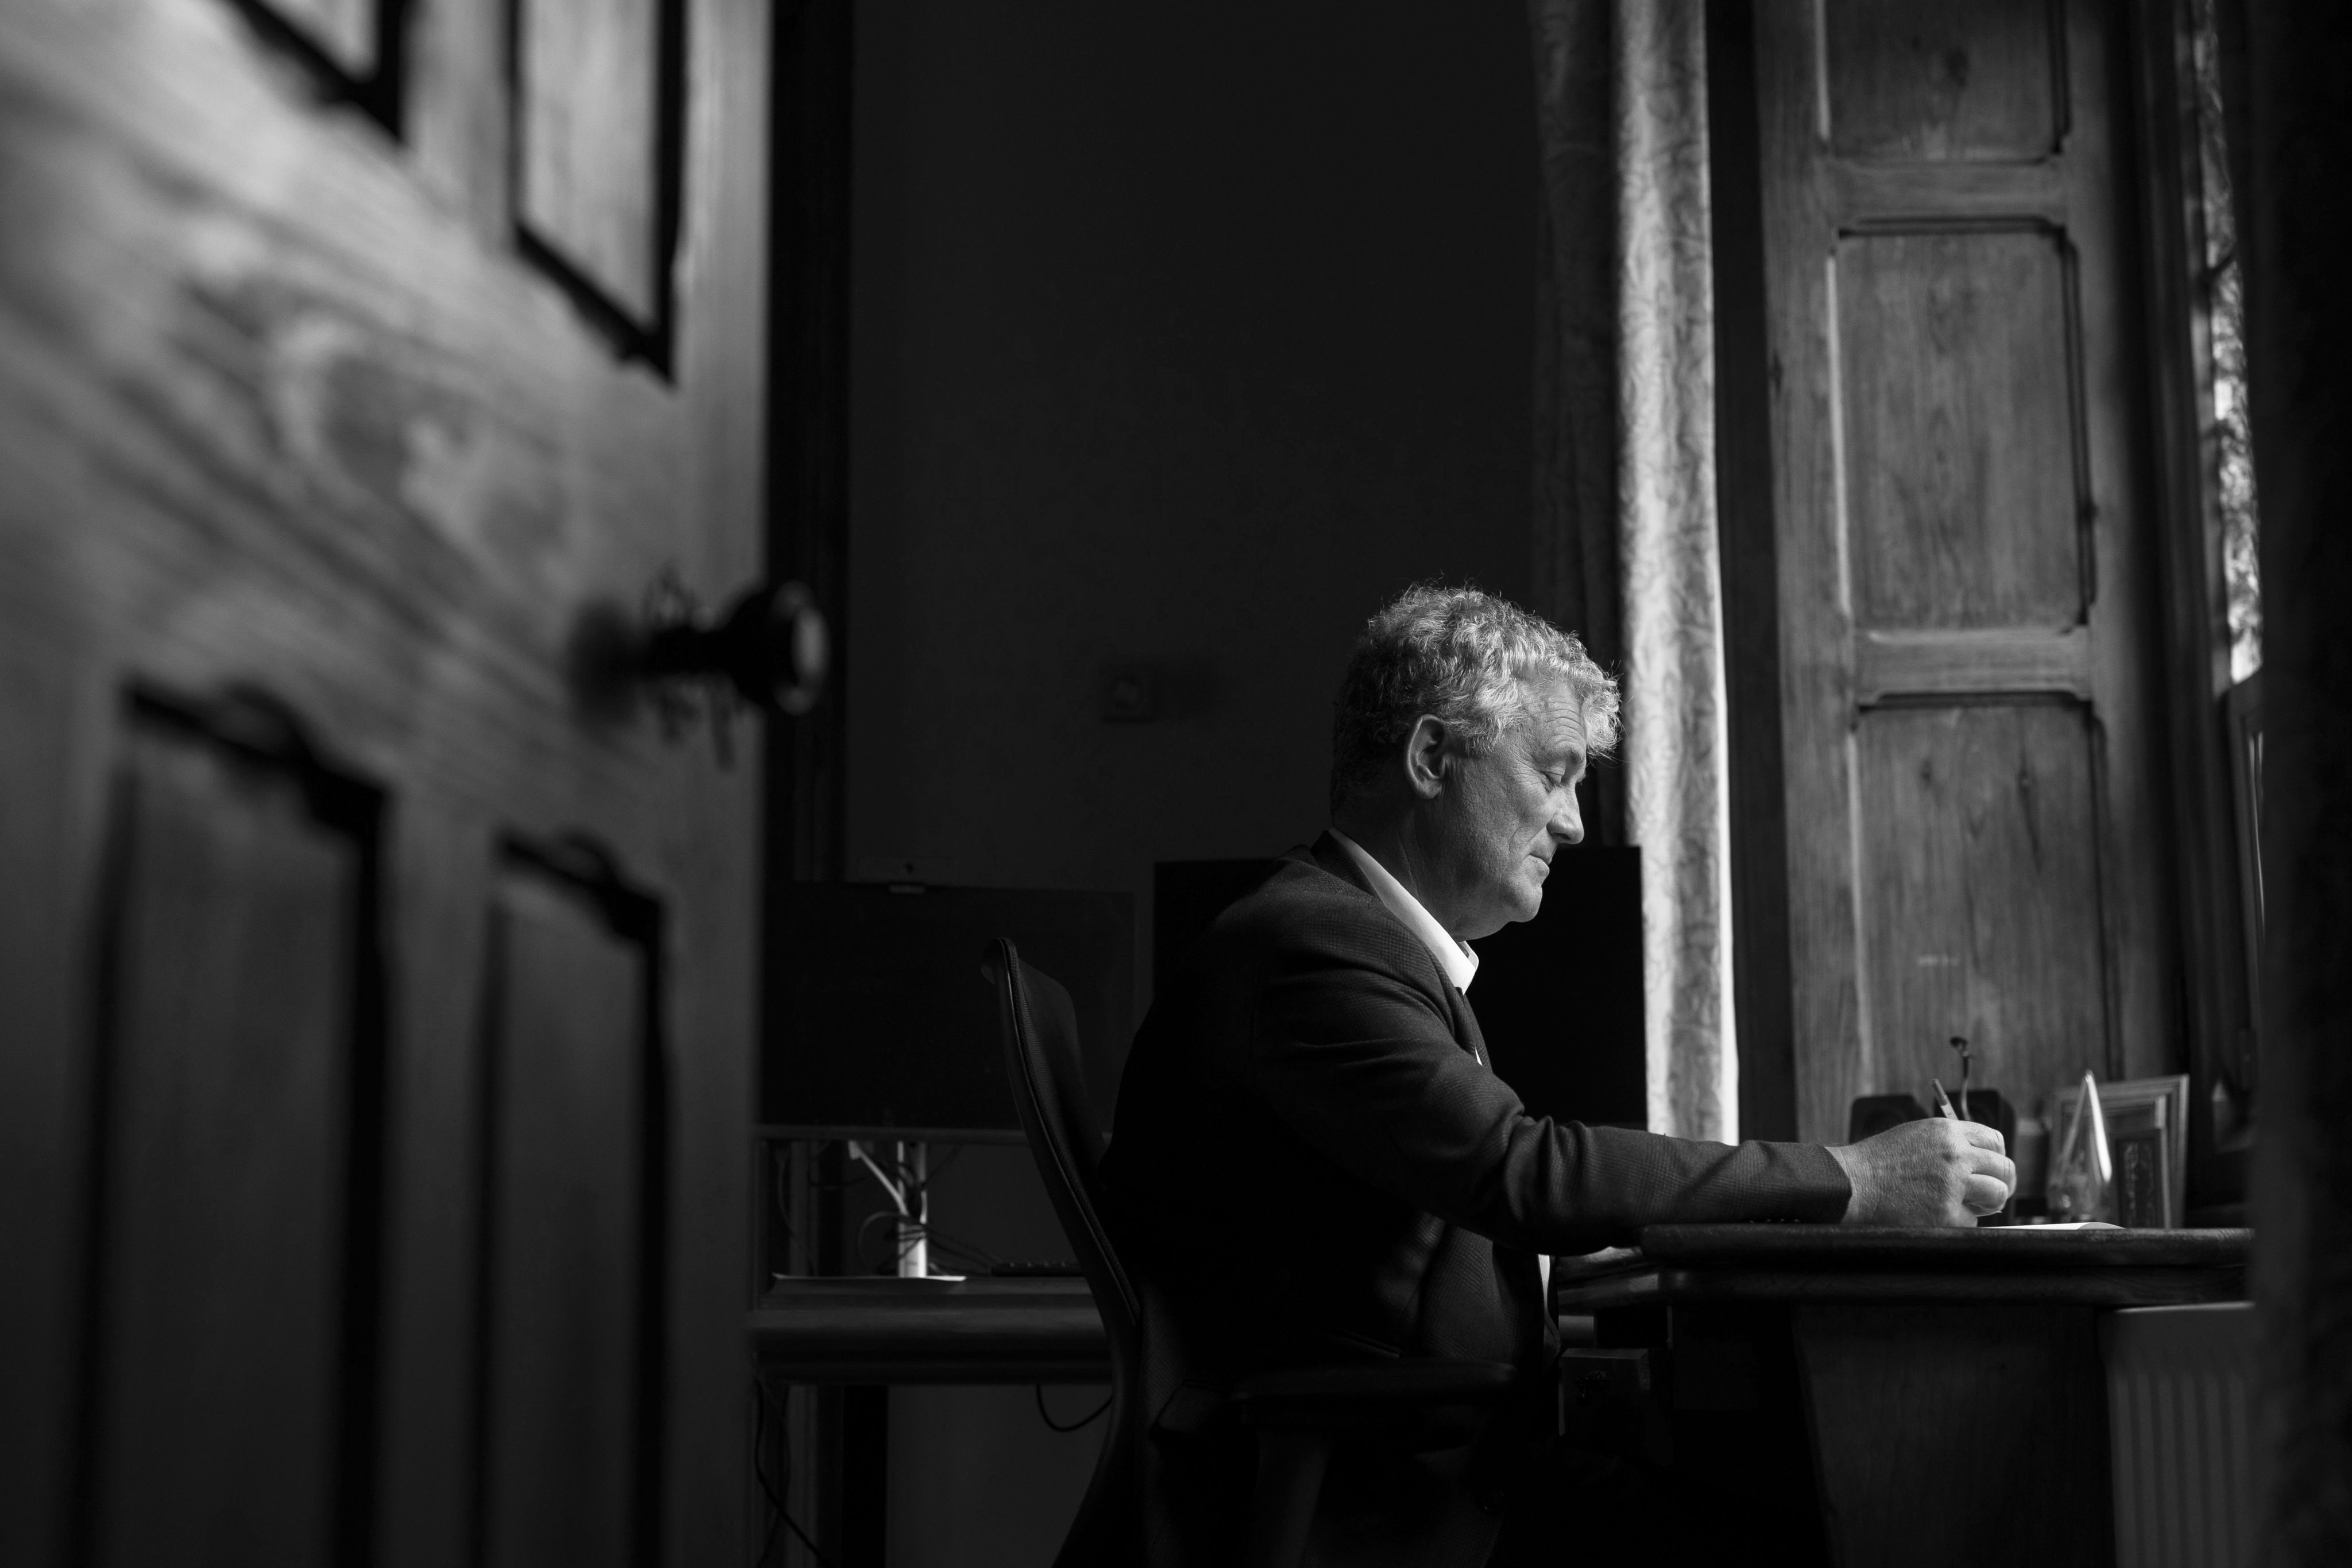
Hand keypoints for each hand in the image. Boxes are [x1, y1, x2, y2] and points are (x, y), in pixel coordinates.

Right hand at [1826, 1118, 2015, 1225]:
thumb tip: (1980, 1160)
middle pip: (2004, 1167)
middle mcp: (1955, 1154)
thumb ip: (1950, 1142)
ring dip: (1989, 1203)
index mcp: (1947, 1131)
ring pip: (1997, 1194)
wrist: (1854, 1182)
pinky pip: (1973, 1220)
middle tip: (1994, 1193)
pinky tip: (1941, 1214)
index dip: (1998, 1156)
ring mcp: (1953, 1184)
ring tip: (1972, 1206)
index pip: (1995, 1140)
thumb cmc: (1879, 1161)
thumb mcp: (1917, 1135)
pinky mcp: (1947, 1213)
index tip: (1994, 1168)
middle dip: (2003, 1182)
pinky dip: (1961, 1221)